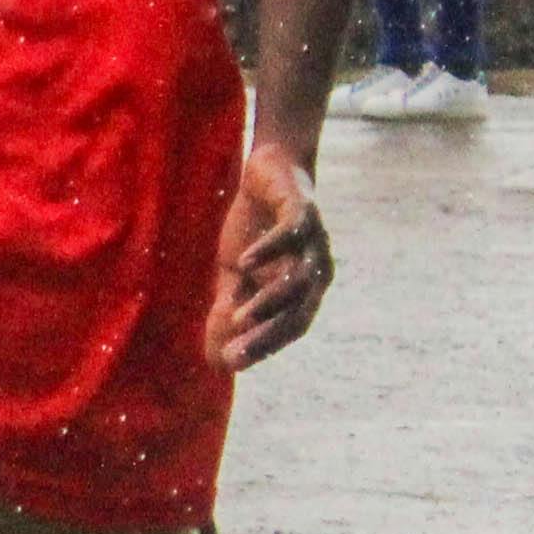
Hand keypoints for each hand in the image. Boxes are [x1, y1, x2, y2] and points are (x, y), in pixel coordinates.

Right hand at [209, 139, 333, 371]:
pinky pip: (291, 235)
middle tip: (235, 353)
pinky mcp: (303, 211)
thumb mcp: (235, 275)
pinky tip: (243, 262)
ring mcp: (314, 242)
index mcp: (304, 290)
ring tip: (238, 316)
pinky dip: (269, 250)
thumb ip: (229, 310)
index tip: (230, 362)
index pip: (288, 327)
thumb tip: (217, 360)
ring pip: (299, 279)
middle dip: (267, 335)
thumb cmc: (255, 228)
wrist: (269, 171)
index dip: (263, 346)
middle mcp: (316, 271)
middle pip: (298, 312)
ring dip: (269, 301)